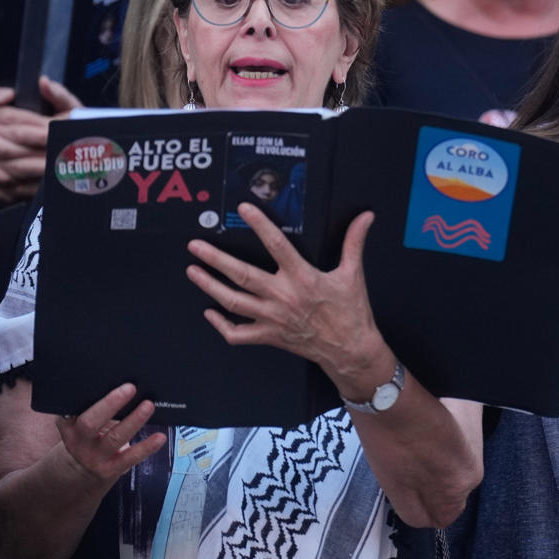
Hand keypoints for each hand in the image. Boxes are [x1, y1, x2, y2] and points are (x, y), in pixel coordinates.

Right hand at [52, 382, 166, 487]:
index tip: (103, 379)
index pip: (75, 408)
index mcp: (69, 423)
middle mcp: (78, 440)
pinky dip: (147, 447)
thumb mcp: (78, 420)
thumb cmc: (87, 434)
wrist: (81, 468)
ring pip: (114, 438)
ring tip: (148, 406)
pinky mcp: (111, 468)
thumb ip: (90, 404)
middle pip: (90, 422)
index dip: (88, 396)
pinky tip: (160, 437)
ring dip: (133, 420)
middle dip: (110, 404)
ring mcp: (94, 456)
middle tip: (130, 388)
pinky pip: (130, 457)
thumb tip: (118, 378)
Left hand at [187, 207, 389, 391]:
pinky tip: (209, 313)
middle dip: (215, 259)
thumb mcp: (353, 274)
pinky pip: (237, 334)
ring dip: (209, 286)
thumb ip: (354, 242)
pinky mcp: (268, 336)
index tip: (245, 209)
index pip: (277, 245)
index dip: (259, 225)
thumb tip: (365, 217)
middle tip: (195, 245)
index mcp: (302, 278)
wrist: (349, 350)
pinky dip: (220, 325)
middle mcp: (282, 296)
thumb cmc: (351, 312)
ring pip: (232, 302)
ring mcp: (272, 318)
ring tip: (193, 271)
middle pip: (241, 275)